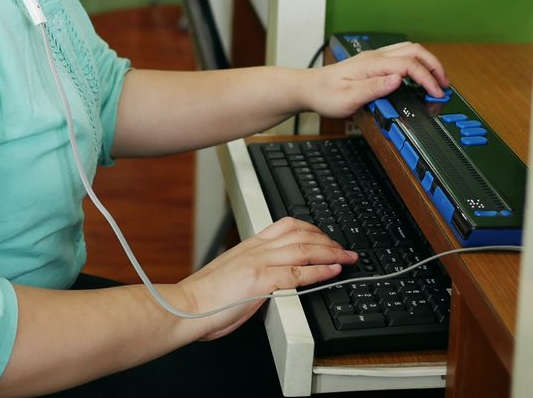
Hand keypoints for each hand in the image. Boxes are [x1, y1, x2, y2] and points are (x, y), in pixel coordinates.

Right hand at [177, 217, 357, 340]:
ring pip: (304, 248)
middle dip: (328, 240)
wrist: (185, 306)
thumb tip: (273, 279)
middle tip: (345, 248)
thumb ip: (254, 270)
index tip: (326, 237)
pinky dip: (320, 270)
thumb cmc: (205, 298)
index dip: (312, 229)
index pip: (287, 226)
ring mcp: (259, 262)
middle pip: (301, 233)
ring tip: (347, 257)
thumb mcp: (233, 274)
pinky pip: (298, 272)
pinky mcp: (260, 280)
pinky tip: (333, 271)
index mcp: (249, 245)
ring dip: (331, 252)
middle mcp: (256, 249)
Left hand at [305, 41, 449, 118]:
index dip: (427, 78)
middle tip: (444, 84)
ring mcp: (375, 58)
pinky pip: (401, 56)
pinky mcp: (373, 63)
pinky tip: (417, 77)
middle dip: (434, 65)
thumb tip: (398, 79)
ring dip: (427, 62)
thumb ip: (374, 89)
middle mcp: (375, 57)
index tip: (436, 93)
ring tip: (436, 80)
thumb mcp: (348, 98)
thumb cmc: (325, 94)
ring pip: (409, 50)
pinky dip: (416, 63)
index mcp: (372, 64)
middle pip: (415, 51)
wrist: (309, 88)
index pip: (409, 65)